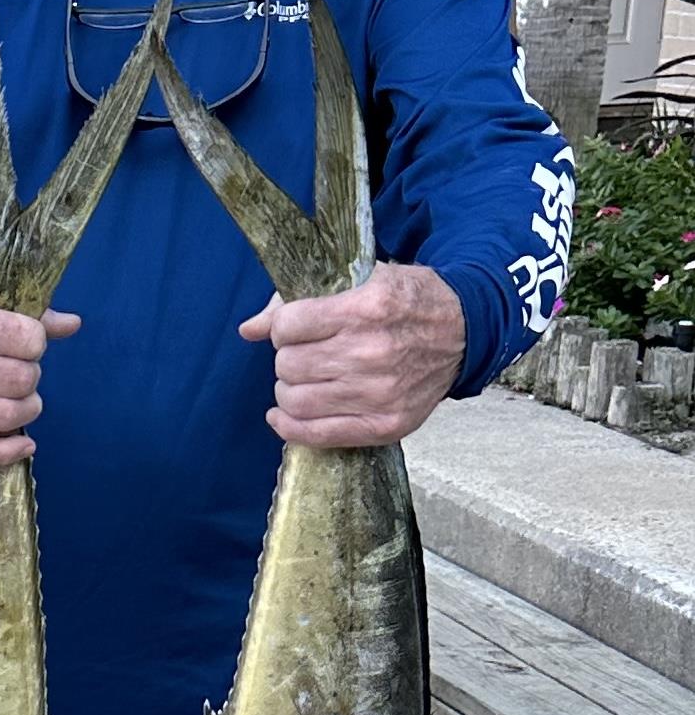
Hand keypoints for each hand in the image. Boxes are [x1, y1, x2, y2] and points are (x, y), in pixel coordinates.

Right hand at [0, 272, 79, 465]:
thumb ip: (17, 309)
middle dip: (27, 373)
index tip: (22, 341)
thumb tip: (71, 324)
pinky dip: (8, 451)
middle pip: (25, 380)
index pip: (31, 341)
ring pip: (12, 415)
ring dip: (24, 407)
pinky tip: (23, 443)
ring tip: (14, 397)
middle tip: (14, 368)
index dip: (34, 340)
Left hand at [240, 264, 465, 446]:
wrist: (466, 329)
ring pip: (294, 399)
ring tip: (305, 378)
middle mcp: (372, 353)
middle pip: (287, 364)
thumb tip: (249, 329)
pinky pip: (315, 434)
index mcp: (366, 308)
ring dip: (289, 388)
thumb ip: (300, 301)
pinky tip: (284, 414)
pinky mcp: (386, 424)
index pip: (288, 326)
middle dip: (288, 357)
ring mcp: (380, 393)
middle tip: (307, 353)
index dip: (285, 327)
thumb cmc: (408, 300)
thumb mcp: (363, 279)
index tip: (297, 328)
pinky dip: (289, 426)